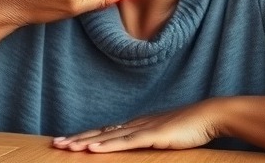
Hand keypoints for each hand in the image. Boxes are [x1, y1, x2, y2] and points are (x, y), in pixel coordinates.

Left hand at [52, 100, 219, 152]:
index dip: (85, 136)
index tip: (67, 141)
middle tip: (55, 144)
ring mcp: (142, 128)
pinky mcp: (152, 135)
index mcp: (137, 124)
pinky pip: (125, 142)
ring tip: (66, 147)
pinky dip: (107, 145)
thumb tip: (139, 146)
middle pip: (100, 132)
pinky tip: (92, 149)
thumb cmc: (190, 127)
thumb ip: (151, 140)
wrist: (209, 116)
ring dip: (85, 142)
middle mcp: (135, 124)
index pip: (105, 131)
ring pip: (107, 137)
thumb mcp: (165, 136)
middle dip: (77, 138)